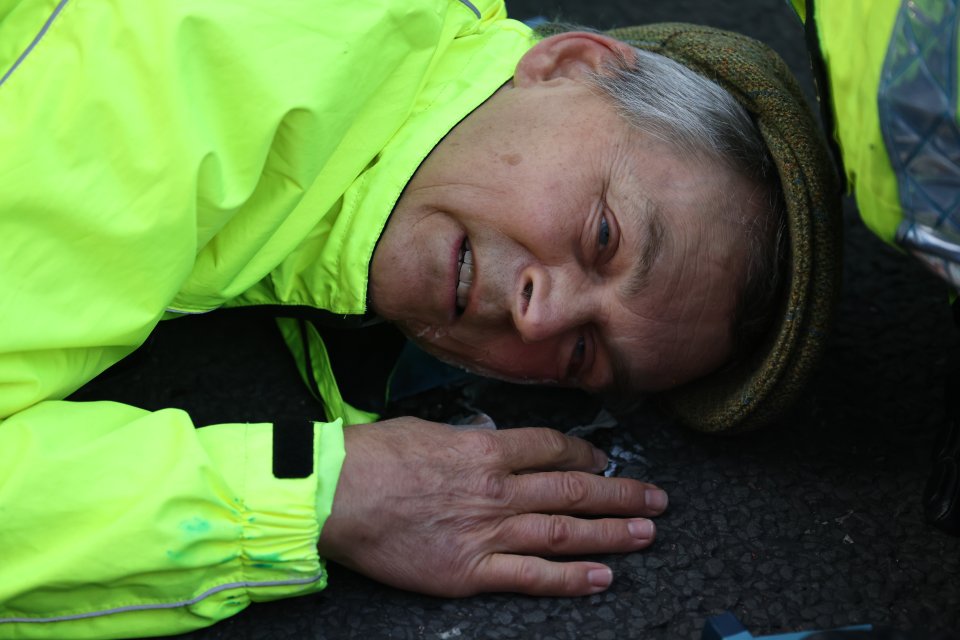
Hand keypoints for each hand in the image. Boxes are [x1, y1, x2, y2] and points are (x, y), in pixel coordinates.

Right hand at [318, 418, 668, 596]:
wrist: (337, 494)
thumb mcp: (429, 430)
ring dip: (612, 533)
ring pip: (565, 532)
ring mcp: (488, 532)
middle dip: (621, 494)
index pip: (553, 450)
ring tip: (646, 534)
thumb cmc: (374, 456)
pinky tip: (603, 577)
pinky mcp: (471, 571)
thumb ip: (470, 442)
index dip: (586, 456)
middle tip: (656, 499)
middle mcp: (498, 490)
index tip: (605, 462)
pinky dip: (571, 578)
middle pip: (573, 490)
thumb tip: (493, 448)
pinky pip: (532, 575)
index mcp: (486, 450)